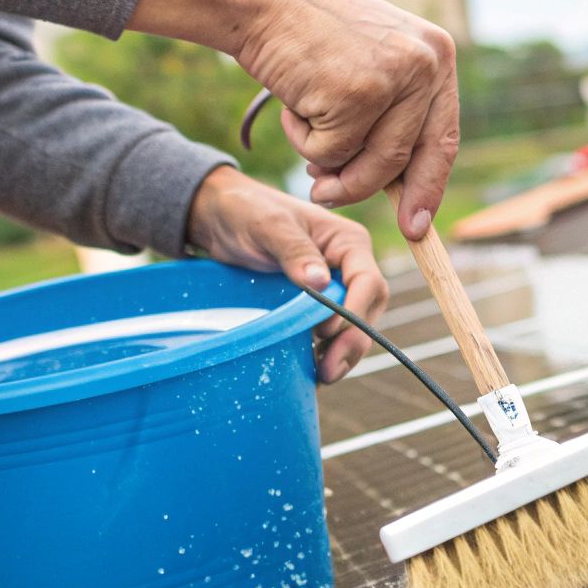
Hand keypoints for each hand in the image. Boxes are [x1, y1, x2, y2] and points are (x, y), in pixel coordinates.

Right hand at [128, 0, 458, 240]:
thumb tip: (402, 187)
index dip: (428, 185)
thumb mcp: (372, 61)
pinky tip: (292, 106)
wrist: (262, 1)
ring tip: (304, 135)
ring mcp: (394, 79)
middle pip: (407, 158)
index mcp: (437, 55)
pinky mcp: (356, 95)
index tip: (416, 224)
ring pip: (371, 164)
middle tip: (330, 199)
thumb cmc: (310, 36)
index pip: (443, 138)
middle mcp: (426, 65)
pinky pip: (332, 154)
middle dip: (368, 190)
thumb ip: (395, 111)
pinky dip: (304, 141)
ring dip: (330, 167)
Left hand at [185, 167, 387, 383]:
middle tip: (328, 370)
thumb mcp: (268, 225)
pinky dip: (324, 353)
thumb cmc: (246, 211)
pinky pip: (331, 334)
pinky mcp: (316, 306)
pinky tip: (309, 372)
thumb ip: (294, 250)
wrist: (219, 218)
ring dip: (343, 354)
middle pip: (367, 310)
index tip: (325, 333)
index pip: (368, 282)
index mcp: (348, 243)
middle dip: (353, 342)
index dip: (353, 312)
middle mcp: (349, 267)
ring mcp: (334, 289)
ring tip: (322, 377)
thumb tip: (322, 283)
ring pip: (354, 327)